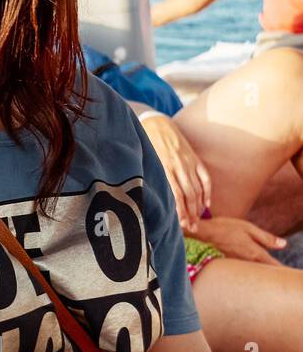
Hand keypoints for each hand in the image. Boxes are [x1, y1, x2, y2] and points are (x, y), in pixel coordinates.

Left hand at [138, 111, 210, 231]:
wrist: (156, 123)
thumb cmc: (145, 146)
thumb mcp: (144, 162)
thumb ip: (149, 178)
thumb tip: (148, 201)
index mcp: (164, 168)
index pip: (175, 195)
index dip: (179, 212)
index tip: (180, 225)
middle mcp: (178, 166)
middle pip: (188, 196)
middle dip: (190, 214)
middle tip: (191, 229)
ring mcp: (189, 163)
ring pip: (197, 189)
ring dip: (198, 208)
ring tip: (197, 222)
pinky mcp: (195, 159)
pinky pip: (205, 178)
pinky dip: (207, 192)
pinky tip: (206, 205)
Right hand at [192, 216, 286, 264]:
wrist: (200, 234)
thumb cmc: (224, 228)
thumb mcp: (248, 228)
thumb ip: (267, 238)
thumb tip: (283, 244)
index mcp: (255, 253)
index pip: (274, 265)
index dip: (280, 268)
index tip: (283, 270)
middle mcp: (247, 263)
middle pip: (263, 271)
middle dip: (268, 270)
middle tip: (269, 266)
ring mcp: (237, 266)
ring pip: (252, 272)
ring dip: (256, 270)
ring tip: (253, 264)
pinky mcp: (228, 267)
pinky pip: (241, 271)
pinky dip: (244, 269)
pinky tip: (239, 262)